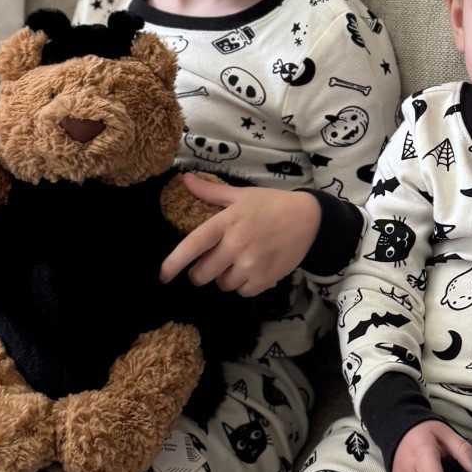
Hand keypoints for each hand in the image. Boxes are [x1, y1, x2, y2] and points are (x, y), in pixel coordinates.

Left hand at [159, 175, 321, 296]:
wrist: (309, 219)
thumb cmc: (271, 204)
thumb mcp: (240, 195)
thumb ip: (210, 192)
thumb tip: (183, 179)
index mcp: (227, 222)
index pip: (193, 245)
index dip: (174, 262)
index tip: (162, 275)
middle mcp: (236, 245)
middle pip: (202, 274)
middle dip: (201, 272)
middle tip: (211, 262)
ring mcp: (251, 264)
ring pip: (222, 285)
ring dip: (225, 277)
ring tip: (238, 261)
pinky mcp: (264, 279)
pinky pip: (241, 292)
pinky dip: (243, 285)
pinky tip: (253, 269)